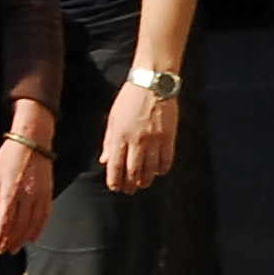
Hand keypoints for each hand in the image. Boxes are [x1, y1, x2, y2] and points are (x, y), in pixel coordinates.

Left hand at [0, 136, 54, 254]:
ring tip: (15, 248)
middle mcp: (26, 196)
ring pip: (32, 223)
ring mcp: (39, 195)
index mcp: (9, 191)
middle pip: (18, 226)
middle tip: (2, 251)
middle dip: (10, 241)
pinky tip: (33, 237)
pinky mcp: (48, 193)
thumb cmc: (9, 156)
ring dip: (23, 238)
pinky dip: (39, 228)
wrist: (32, 140)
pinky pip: (44, 215)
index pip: (3, 221)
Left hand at [101, 80, 177, 195]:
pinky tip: (158, 172)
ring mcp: (153, 139)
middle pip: (132, 172)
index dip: (114, 181)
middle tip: (129, 190)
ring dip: (145, 181)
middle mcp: (136, 140)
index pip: (115, 166)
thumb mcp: (113, 118)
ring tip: (142, 184)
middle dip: (129, 185)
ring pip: (150, 170)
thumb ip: (109, 141)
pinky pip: (166, 161)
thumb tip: (104, 161)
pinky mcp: (168, 137)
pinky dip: (162, 170)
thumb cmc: (129, 99)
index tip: (114, 188)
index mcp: (119, 135)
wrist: (152, 83)